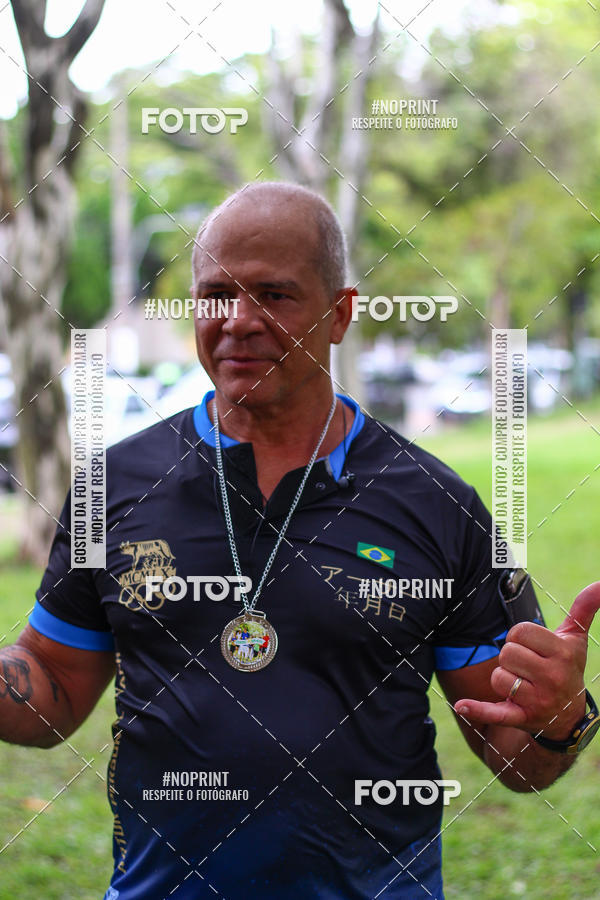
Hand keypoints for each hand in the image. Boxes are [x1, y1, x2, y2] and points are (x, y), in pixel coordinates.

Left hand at [454, 582, 599, 739]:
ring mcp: (537, 700)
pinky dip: (477, 710)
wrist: (568, 716)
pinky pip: (495, 713)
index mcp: (563, 654)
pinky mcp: (522, 718)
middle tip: (526, 667)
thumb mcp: (576, 640)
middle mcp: (553, 678)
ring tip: (520, 683)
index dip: (520, 637)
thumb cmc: (567, 668)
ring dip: (503, 678)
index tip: (532, 647)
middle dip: (511, 657)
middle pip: (507, 653)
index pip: (520, 631)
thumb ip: (584, 609)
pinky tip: (461, 706)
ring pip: (499, 677)